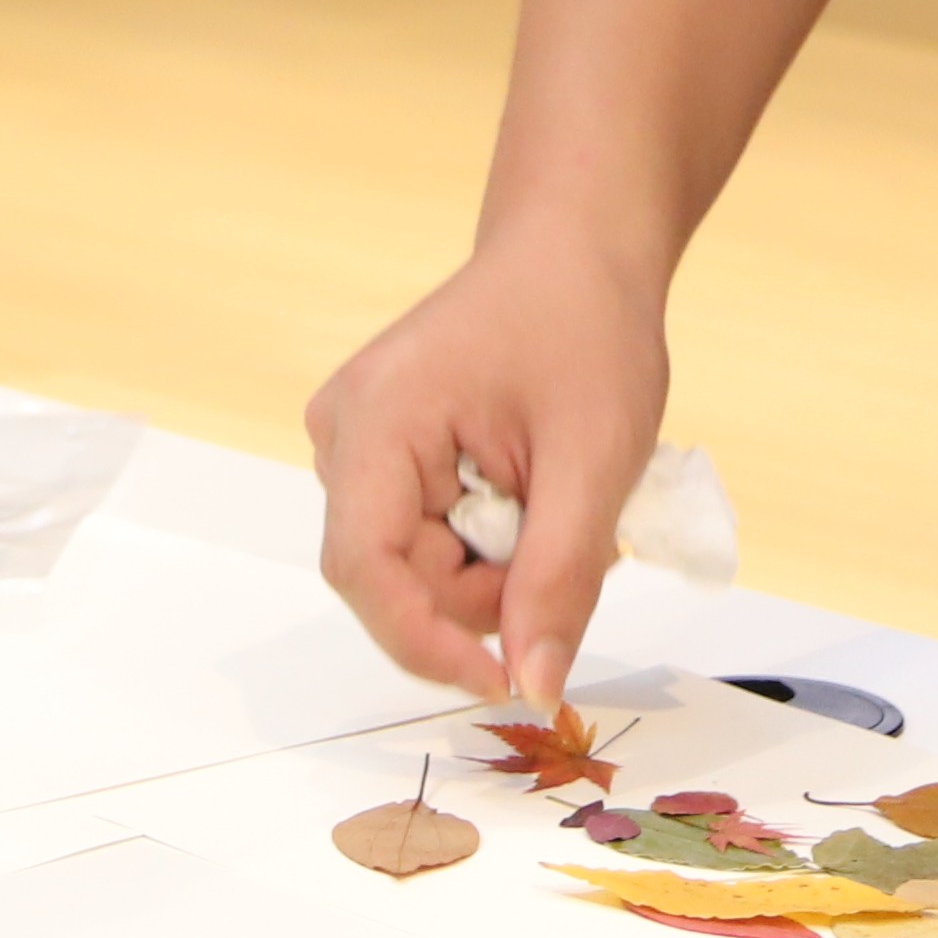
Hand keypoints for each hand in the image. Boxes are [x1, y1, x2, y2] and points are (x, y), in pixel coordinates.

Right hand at [306, 229, 670, 710]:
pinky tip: (532, 493)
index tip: (508, 679)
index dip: (428, 642)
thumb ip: (557, 578)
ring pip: (417, 568)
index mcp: (376, 419)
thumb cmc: (584, 325)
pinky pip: (427, 540)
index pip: (364, 570)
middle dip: (489, 590)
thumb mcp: (592, 459)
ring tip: (558, 500)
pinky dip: (490, 543)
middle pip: (397, 578)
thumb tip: (533, 686)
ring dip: (496, 567)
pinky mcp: (387, 454)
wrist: (577, 250)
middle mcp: (345, 434)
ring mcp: (360, 444)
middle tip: (573, 542)